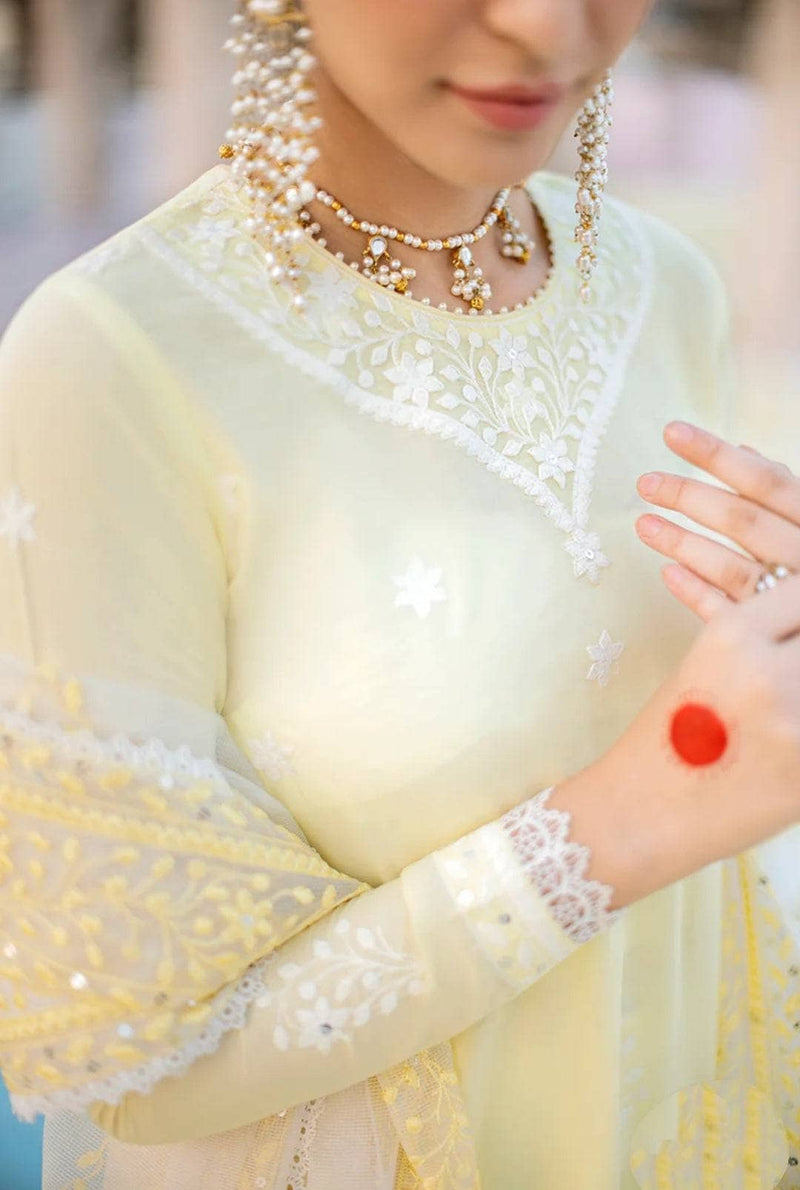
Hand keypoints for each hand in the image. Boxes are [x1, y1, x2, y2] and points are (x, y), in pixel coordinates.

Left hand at [634, 420, 799, 620]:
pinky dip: (698, 593)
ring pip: (731, 569)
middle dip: (689, 497)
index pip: (765, 480)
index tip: (671, 432)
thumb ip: (787, 491)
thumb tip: (747, 450)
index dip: (716, 454)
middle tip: (645, 482)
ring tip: (643, 525)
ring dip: (683, 544)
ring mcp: (788, 600)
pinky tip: (667, 574)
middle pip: (742, 521)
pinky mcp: (772, 637)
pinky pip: (728, 614)